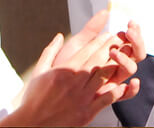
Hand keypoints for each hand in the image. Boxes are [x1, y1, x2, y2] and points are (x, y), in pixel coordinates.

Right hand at [0, 11, 141, 126]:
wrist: (30, 125)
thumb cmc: (33, 98)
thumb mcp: (39, 71)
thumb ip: (50, 51)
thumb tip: (59, 36)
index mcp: (64, 70)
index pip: (87, 50)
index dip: (100, 41)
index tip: (108, 35)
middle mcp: (75, 82)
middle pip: (99, 59)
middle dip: (111, 47)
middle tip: (119, 41)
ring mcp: (82, 97)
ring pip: (105, 76)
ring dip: (116, 64)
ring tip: (123, 57)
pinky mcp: (86, 112)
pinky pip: (106, 99)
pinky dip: (117, 91)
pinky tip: (123, 84)